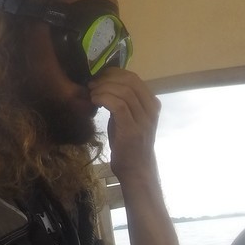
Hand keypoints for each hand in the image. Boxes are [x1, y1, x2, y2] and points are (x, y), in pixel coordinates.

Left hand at [88, 68, 160, 185]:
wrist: (136, 170)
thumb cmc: (130, 145)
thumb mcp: (130, 119)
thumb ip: (125, 103)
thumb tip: (107, 85)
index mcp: (152, 105)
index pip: (134, 79)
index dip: (114, 73)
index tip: (99, 77)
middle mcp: (151, 110)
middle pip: (130, 81)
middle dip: (107, 78)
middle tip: (93, 84)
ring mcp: (144, 120)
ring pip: (123, 91)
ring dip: (103, 88)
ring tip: (92, 93)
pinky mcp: (132, 129)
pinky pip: (118, 105)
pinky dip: (103, 98)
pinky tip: (95, 101)